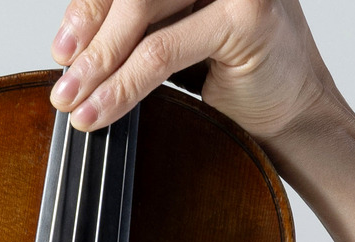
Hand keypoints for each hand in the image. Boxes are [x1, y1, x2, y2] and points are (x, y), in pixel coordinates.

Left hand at [48, 0, 354, 241]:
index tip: (61, 48)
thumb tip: (68, 39)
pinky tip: (97, 111)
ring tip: (71, 100)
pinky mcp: (246, 15)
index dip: (89, 8)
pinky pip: (162, 52)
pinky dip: (122, 86)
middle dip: (89, 35)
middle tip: (61, 76)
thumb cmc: (234, 77)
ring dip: (98, 63)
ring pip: (141, 16)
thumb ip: (133, 28)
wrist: (293, 117)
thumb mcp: (172, 42)